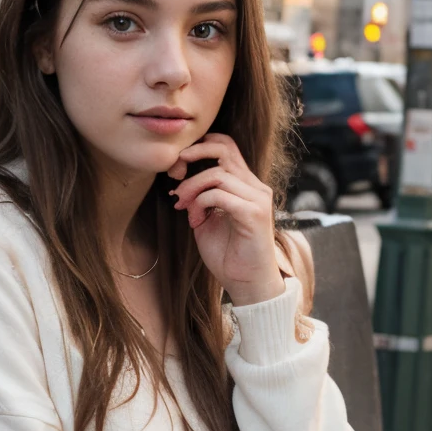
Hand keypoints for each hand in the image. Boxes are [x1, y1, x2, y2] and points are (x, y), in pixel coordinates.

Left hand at [167, 134, 282, 306]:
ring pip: (218, 173)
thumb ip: (200, 198)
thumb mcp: (207, 220)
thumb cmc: (228, 255)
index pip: (227, 146)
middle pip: (224, 149)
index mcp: (245, 185)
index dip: (201, 146)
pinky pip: (221, 194)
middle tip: (174, 173)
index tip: (178, 165)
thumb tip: (180, 183)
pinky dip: (201, 203)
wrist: (247, 284)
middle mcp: (255, 187)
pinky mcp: (254, 214)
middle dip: (193, 154)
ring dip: (192, 187)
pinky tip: (195, 220)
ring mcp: (257, 198)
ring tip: (182, 206)